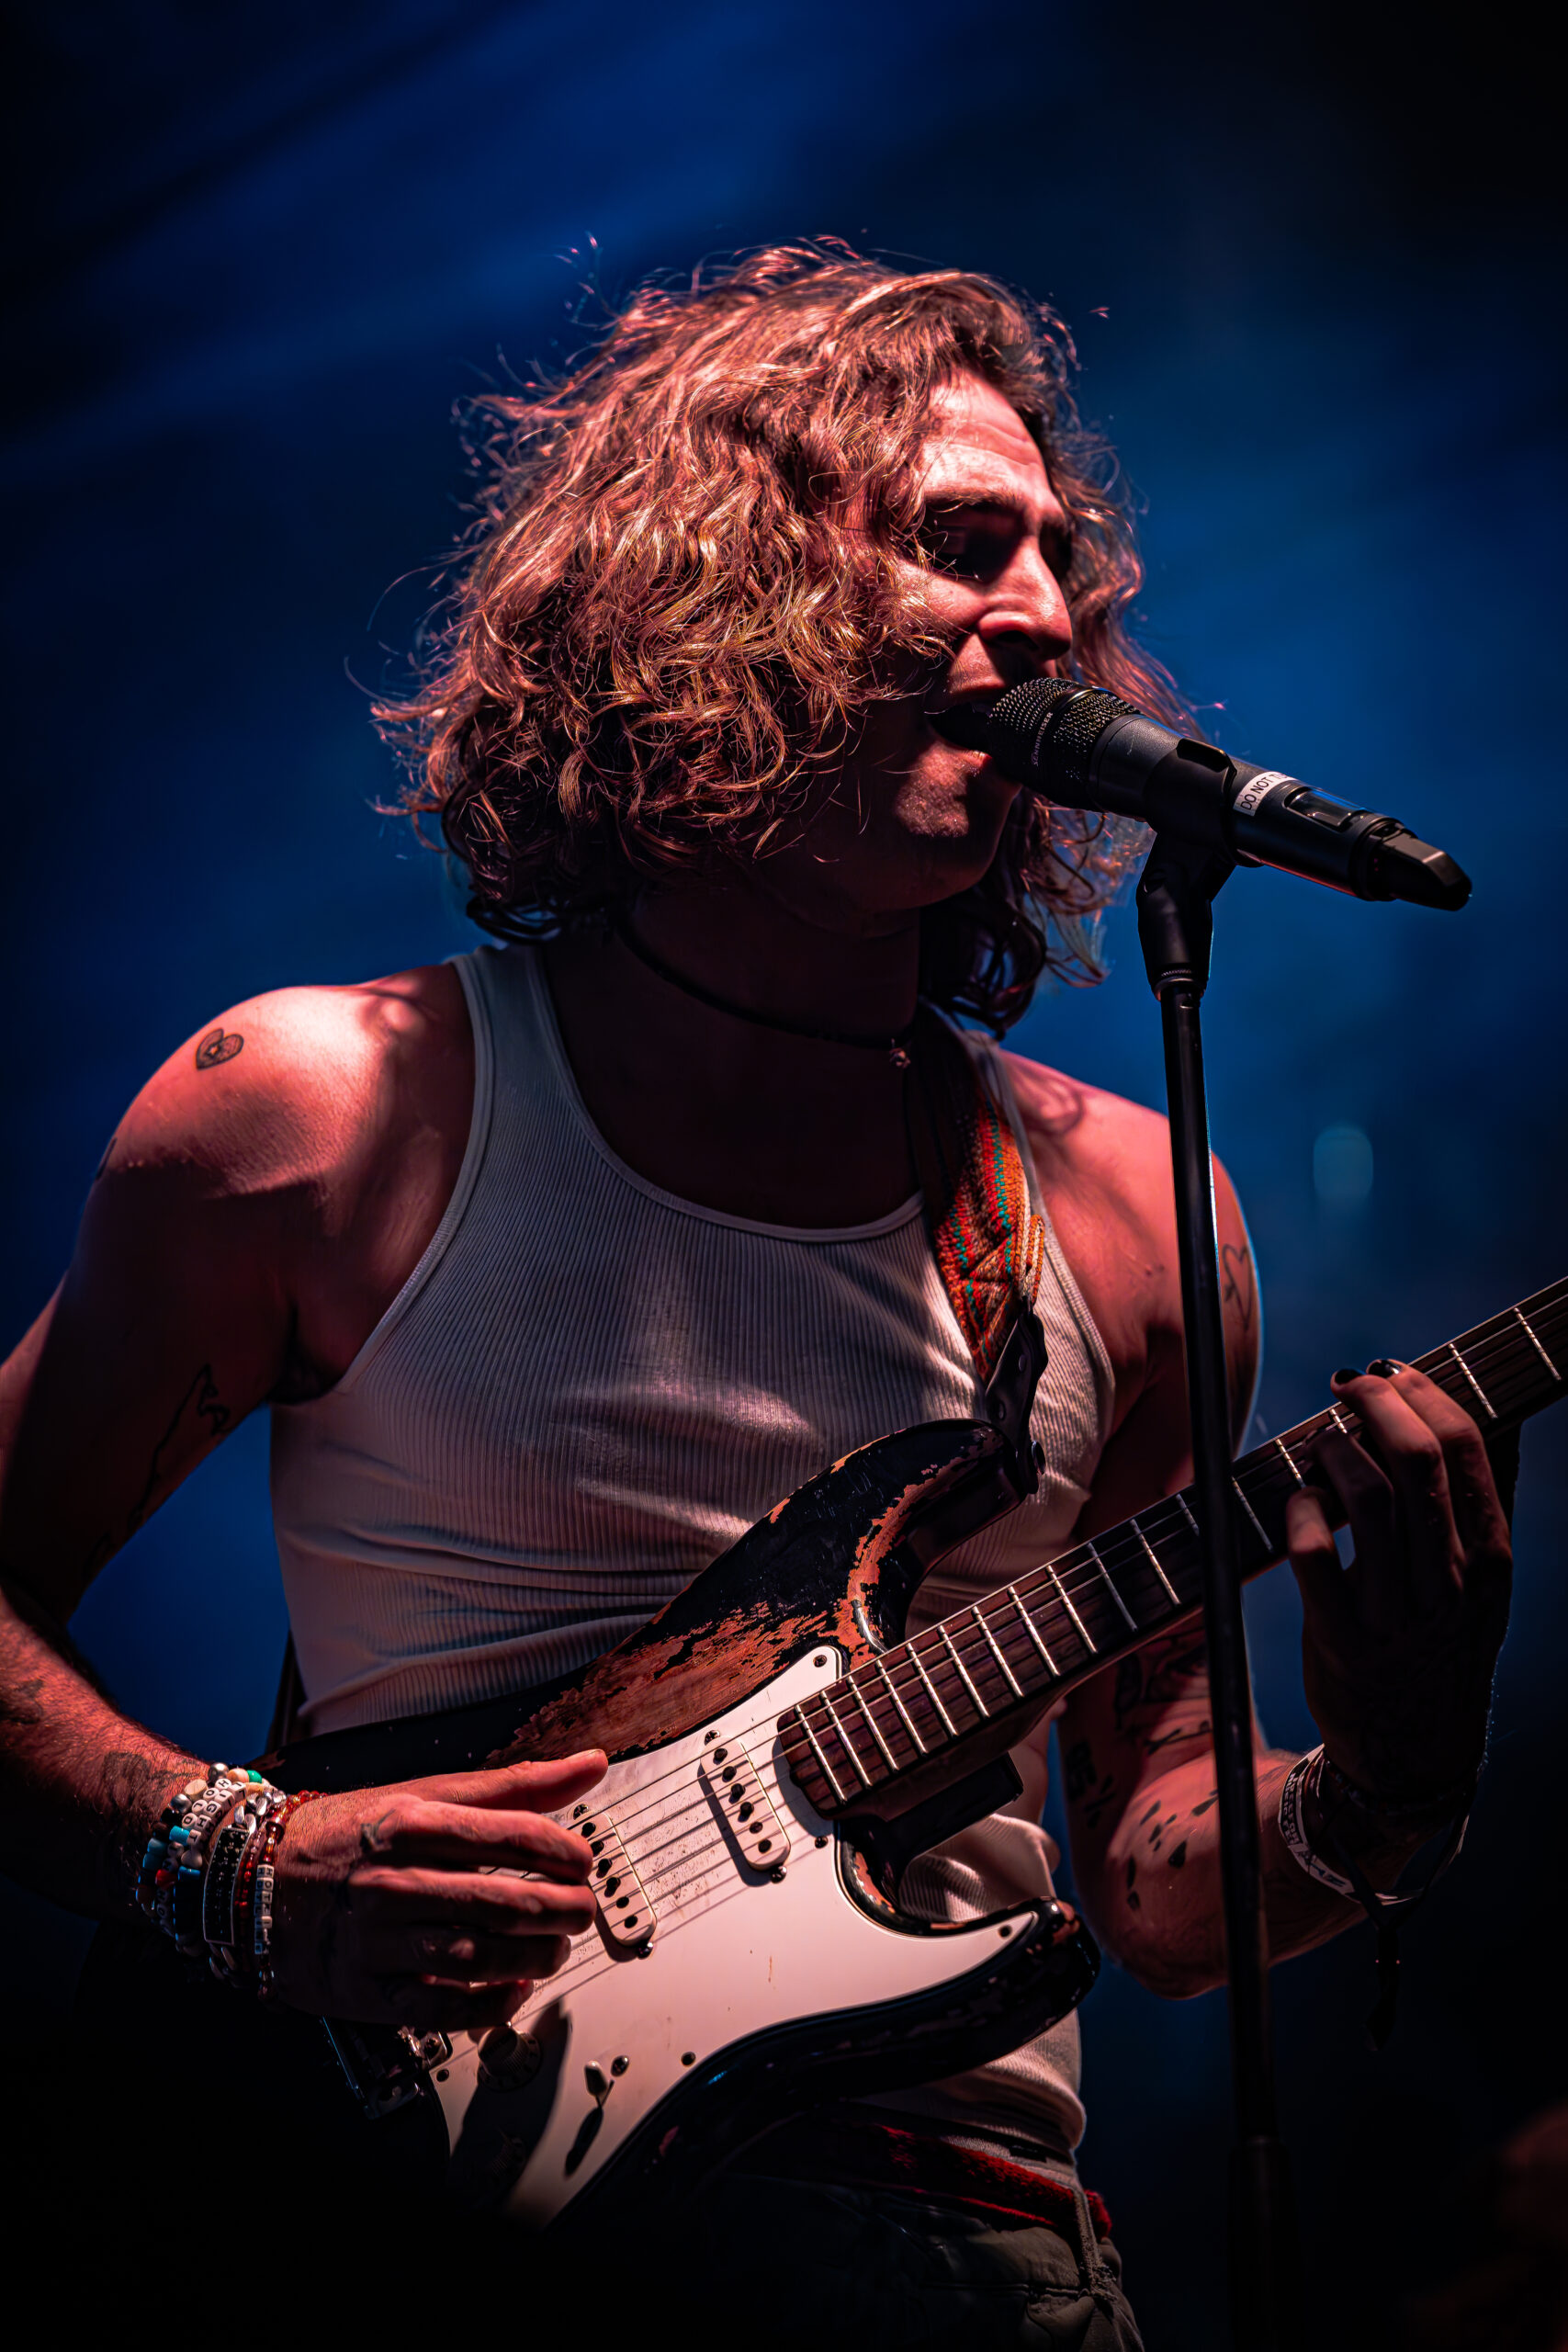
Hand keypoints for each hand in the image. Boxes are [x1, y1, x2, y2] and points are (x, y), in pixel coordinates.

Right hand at [268, 1750, 606, 2031]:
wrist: (258, 1879)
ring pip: (477, 1957)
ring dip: (534, 1956)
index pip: (508, 1834)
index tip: (583, 1859)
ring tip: (555, 1946)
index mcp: (411, 1823)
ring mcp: (377, 1940)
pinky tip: (516, 1988)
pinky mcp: (367, 1991)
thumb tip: (590, 1765)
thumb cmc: (352, 1836)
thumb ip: (514, 1785)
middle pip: (500, 1902)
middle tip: (581, 1908)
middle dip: (559, 1909)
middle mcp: (393, 1881)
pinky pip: (440, 2009)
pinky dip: (489, 2004)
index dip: (562, 1849)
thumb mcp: (426, 1795)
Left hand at [1285, 1363, 1511, 1813]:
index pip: (1468, 1447)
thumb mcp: (1485, 1580)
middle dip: (1377, 1403)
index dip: (1425, 1392)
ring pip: (1365, 1499)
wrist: (1415, 1751)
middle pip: (1417, 1461)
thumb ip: (1484, 1501)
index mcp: (1490, 1558)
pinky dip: (1301, 1509)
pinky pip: (1313, 1554)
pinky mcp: (1340, 1639)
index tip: (1392, 1371)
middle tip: (1348, 1386)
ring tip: (1323, 1440)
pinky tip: (1300, 1499)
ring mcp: (1395, 1613)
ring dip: (1334, 1450)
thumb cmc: (1444, 1643)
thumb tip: (1483, 1412)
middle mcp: (1448, 1582)